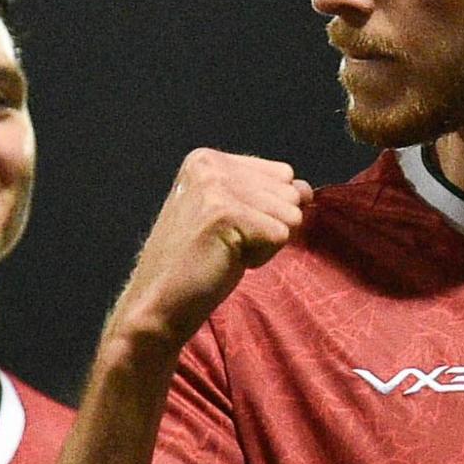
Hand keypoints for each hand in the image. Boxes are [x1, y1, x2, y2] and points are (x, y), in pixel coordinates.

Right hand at [107, 150, 310, 351]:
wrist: (157, 305)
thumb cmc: (195, 266)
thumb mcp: (228, 213)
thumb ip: (265, 193)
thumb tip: (306, 190)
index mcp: (207, 158)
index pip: (282, 174)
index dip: (266, 211)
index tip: (228, 230)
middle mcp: (210, 164)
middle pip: (289, 192)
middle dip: (268, 226)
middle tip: (226, 244)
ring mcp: (216, 187)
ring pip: (290, 214)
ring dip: (265, 243)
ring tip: (226, 252)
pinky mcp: (226, 214)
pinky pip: (281, 235)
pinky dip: (261, 258)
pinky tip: (228, 262)